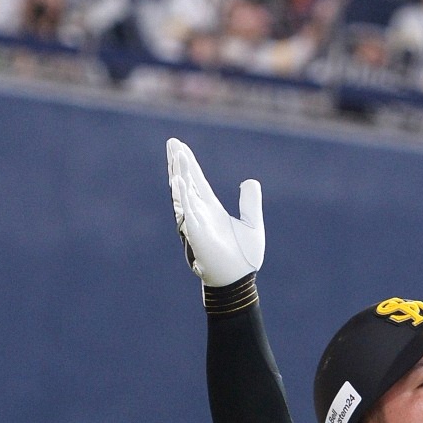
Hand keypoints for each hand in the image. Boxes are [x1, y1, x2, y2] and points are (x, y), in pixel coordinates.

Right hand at [166, 138, 262, 286]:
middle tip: (171, 142)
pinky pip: (186, 211)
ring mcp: (196, 222)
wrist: (238, 280)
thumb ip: (250, 202)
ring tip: (175, 155)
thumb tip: (249, 181)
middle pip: (186, 182)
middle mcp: (199, 213)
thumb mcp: (252, 223)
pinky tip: (178, 180)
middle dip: (178, 163)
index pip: (197, 181)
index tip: (180, 147)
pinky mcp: (196, 233)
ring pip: (183, 193)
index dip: (189, 164)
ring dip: (179, 174)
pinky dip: (182, 195)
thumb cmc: (243, 258)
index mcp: (211, 209)